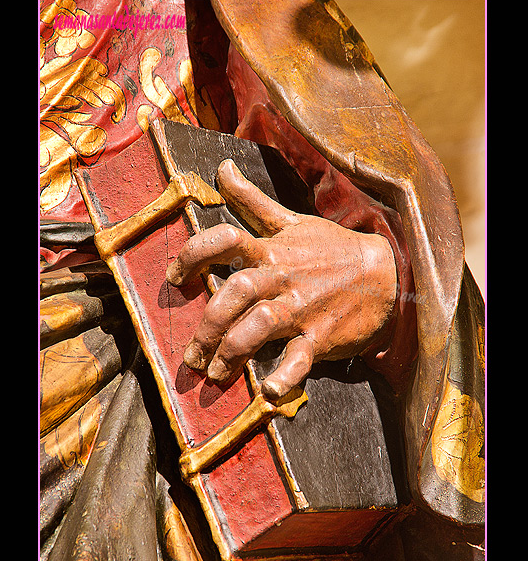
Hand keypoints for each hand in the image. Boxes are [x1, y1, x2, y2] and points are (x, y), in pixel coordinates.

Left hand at [166, 160, 396, 399]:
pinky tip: (269, 392)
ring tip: (216, 374)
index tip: (173, 276)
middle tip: (192, 355)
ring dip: (233, 351)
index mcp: (272, 251)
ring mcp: (303, 308)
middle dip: (208, 324)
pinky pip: (302, 357)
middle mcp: (283, 278)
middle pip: (236, 292)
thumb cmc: (331, 249)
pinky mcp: (323, 336)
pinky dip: (286, 376)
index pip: (225, 241)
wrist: (387, 273)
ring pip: (261, 325)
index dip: (194, 255)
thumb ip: (253, 200)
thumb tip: (222, 168)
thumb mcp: (292, 220)